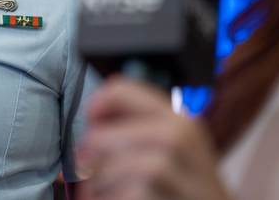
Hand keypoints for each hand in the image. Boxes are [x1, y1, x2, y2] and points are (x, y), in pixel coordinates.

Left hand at [76, 77, 232, 199]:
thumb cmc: (190, 189)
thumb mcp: (177, 150)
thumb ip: (139, 130)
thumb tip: (88, 130)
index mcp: (178, 118)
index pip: (119, 89)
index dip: (94, 107)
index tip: (90, 126)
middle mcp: (178, 136)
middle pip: (101, 136)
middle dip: (91, 160)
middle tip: (94, 173)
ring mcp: (173, 168)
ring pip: (106, 169)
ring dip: (99, 188)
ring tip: (111, 193)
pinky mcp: (165, 197)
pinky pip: (120, 195)